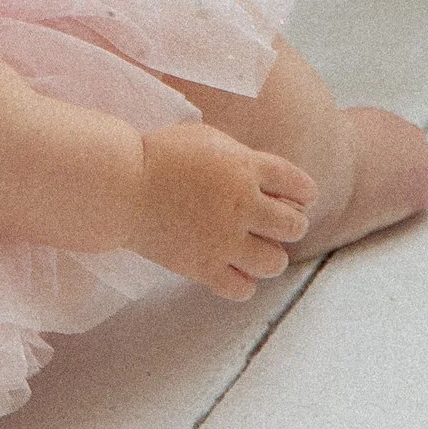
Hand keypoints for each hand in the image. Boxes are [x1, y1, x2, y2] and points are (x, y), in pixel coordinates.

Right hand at [132, 122, 316, 299]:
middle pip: (294, 226)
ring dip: (270, 255)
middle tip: (275, 223)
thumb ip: (242, 158)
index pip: (298, 184)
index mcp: (244, 167)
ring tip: (255, 248)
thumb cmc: (160, 154)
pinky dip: (244, 281)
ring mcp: (225, 240)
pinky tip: (233, 268)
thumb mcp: (208, 139)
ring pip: (275, 262)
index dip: (304, 192)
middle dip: (291, 223)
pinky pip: (244, 289)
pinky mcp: (205, 267)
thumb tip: (269, 180)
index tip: (302, 197)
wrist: (123, 184)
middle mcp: (243, 205)